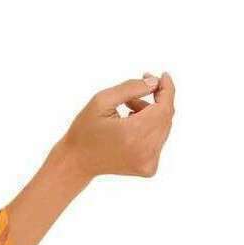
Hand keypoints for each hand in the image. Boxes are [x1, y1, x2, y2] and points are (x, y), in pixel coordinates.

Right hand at [57, 71, 176, 179]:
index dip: (167, 89)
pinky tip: (131, 128)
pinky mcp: (149, 168)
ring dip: (151, 115)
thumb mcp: (101, 101)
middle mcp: (145, 151)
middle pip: (165, 117)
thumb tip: (155, 82)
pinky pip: (158, 141)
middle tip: (138, 92)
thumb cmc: (85, 130)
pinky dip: (149, 130)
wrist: (77, 163)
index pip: (164, 107)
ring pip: (163, 128)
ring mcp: (149, 162)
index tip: (163, 76)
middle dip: (157, 100)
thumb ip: (131, 87)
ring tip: (129, 111)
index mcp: (133, 134)